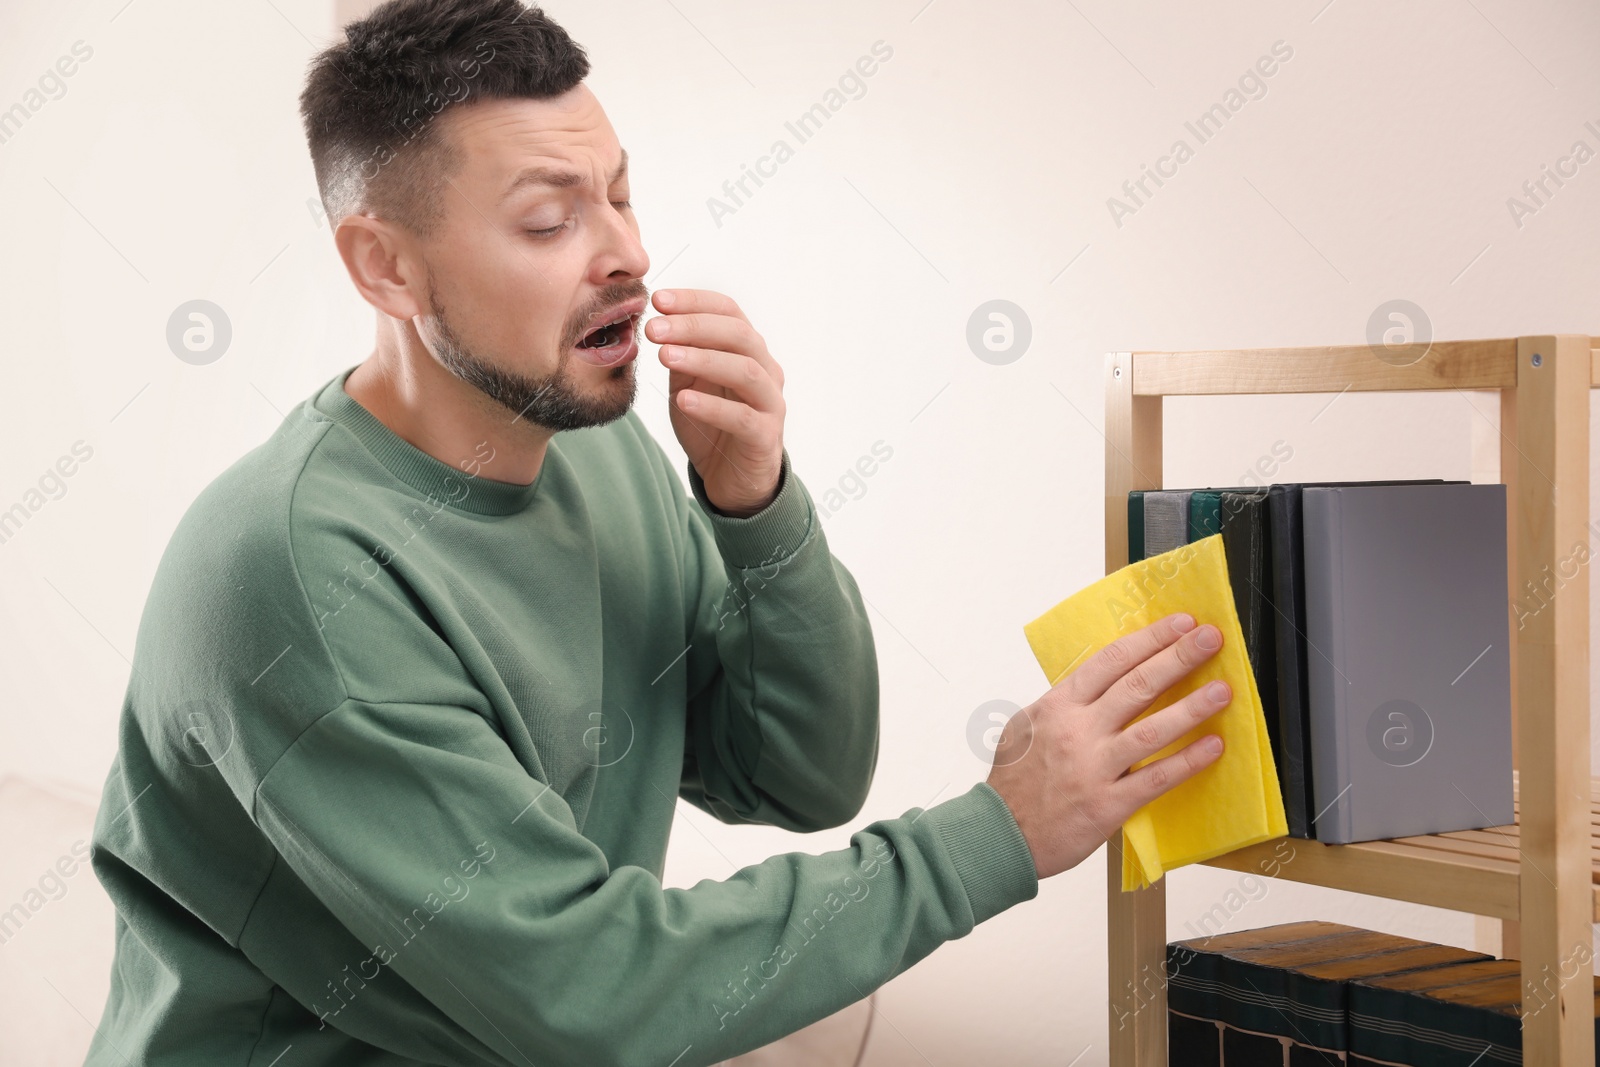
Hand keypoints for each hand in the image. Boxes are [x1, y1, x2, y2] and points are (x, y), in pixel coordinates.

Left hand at [645, 289, 784, 517]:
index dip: (695, 302)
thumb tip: (654, 321)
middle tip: (655, 328)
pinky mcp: (765, 437)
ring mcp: (770, 404)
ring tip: (665, 357)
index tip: (658, 300)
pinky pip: (743, 417)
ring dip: (703, 359)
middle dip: (694, 327)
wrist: (734, 481)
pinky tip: (683, 400)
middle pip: (739, 335)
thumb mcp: (688, 385)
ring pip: (745, 371)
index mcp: (748, 351)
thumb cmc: (712, 426)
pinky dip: (712, 407)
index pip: (728, 312)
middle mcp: (766, 371)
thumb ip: (679, 356)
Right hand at [986, 612, 1231, 879]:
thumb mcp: (1027, 727)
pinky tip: (1212, 747)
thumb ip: (1064, 704)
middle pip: (1136, 685)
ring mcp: (1093, 768)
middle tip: (1210, 639)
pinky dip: (1187, 762)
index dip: (1149, 639)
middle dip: (1178, 657)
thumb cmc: (1014, 782)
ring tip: (1223, 690)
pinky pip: (1155, 779)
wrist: (1000, 834)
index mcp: (1058, 706)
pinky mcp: (1107, 805)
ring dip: (1191, 707)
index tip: (1180, 624)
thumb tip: (1100, 684)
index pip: (1110, 661)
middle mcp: (1077, 731)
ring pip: (1151, 730)